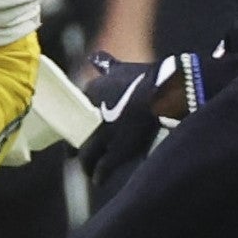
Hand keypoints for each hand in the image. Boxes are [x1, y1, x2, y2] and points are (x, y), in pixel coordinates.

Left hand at [78, 50, 203, 188]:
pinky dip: (99, 176)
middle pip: (77, 138)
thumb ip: (106, 64)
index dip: (77, 124)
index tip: (78, 129)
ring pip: (87, 156)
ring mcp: (102, 136)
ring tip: (89, 171)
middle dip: (75, 148)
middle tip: (74, 155)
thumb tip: (96, 57)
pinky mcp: (115, 152)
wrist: (162, 92)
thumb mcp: (121, 67)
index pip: (75, 113)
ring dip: (87, 166)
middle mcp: (91, 116)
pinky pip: (102, 169)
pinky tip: (99, 181)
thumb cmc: (145, 77)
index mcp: (90, 94)